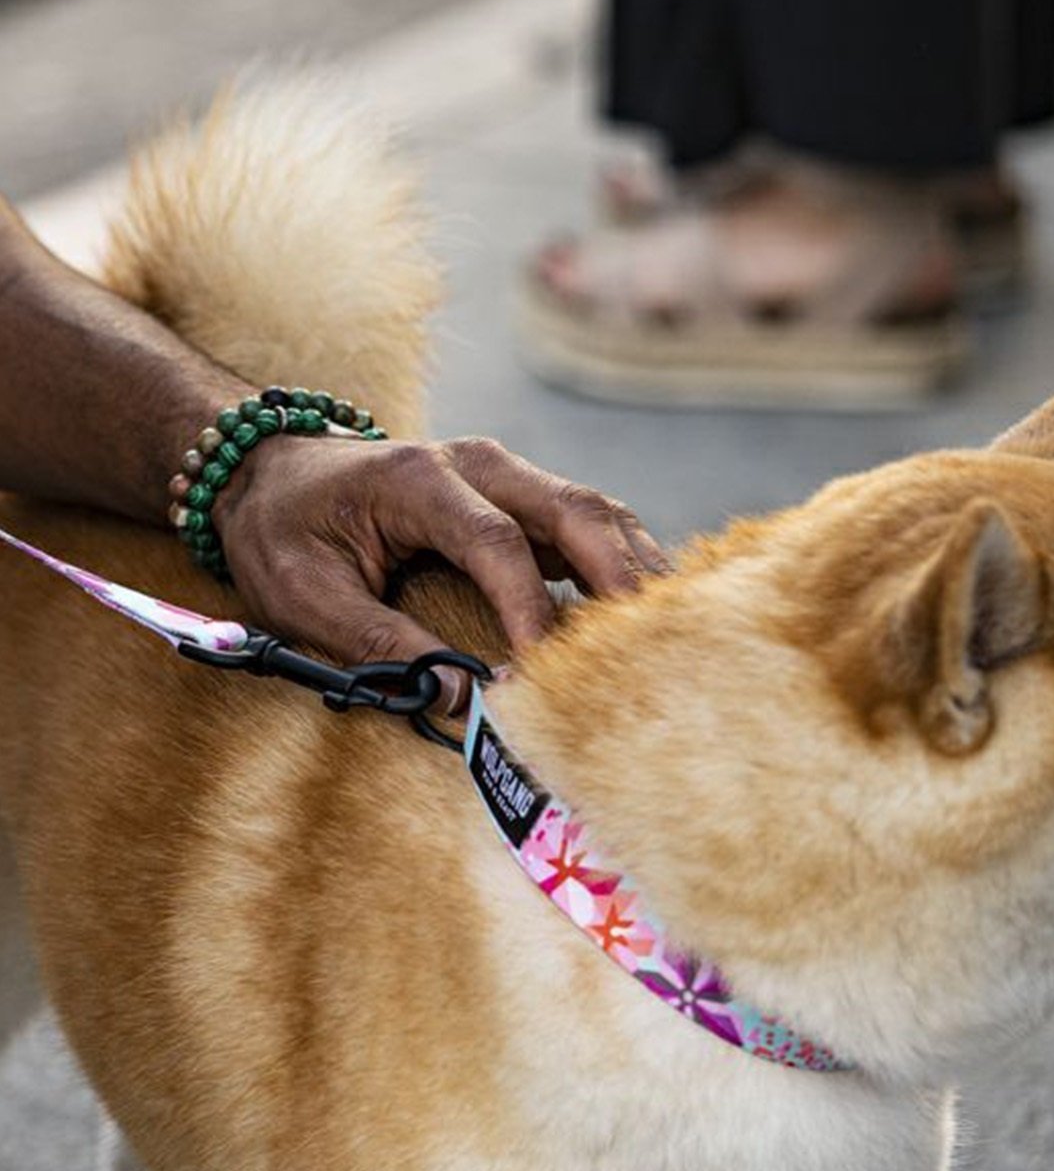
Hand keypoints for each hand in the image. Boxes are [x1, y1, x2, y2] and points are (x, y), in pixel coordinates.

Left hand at [213, 432, 671, 704]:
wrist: (268, 469)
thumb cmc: (284, 533)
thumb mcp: (305, 597)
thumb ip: (380, 648)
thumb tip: (462, 704)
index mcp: (419, 481)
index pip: (497, 544)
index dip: (532, 612)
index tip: (546, 675)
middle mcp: (477, 465)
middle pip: (575, 511)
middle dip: (620, 579)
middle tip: (652, 644)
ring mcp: (506, 476)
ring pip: (596, 513)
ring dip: (636, 570)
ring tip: (668, 633)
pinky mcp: (521, 500)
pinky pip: (589, 526)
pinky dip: (623, 566)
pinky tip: (646, 615)